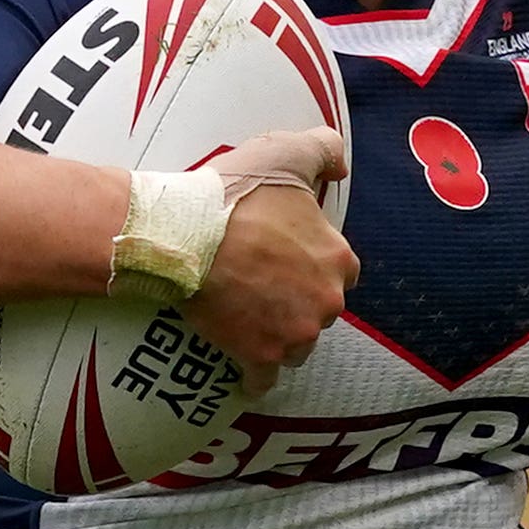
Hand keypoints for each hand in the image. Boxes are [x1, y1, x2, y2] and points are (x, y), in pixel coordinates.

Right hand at [190, 128, 353, 375]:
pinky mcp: (260, 357)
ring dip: (281, 336)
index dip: (316, 264)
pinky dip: (255, 377)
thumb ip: (325, 149)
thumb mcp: (287, 151)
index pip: (343, 270)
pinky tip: (246, 371)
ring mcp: (294, 334)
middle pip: (320, 309)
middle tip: (264, 286)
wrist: (185, 236)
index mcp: (338, 258)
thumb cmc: (236, 194)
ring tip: (252, 321)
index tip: (291, 259)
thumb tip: (339, 167)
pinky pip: (264, 379)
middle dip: (300, 301)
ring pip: (297, 344)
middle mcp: (326, 302)